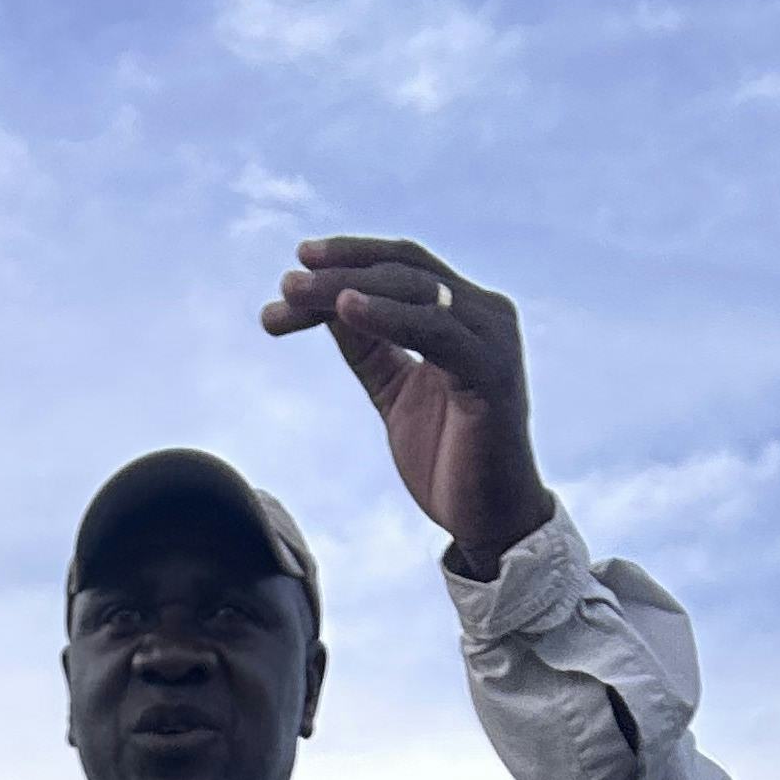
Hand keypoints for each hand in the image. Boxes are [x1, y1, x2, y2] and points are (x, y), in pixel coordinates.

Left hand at [261, 237, 555, 579]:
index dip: (350, 257)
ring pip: (415, 290)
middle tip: (286, 282)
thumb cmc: (448, 460)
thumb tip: (325, 305)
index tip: (296, 264)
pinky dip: (388, 316)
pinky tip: (346, 310)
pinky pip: (434, 331)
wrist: (491, 522)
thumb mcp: (394, 392)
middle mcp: (484, 314)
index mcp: (463, 314)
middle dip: (339, 270)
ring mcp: (492, 339)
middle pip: (403, 269)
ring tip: (298, 292)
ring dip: (349, 287)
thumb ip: (368, 348)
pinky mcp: (493, 372)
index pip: (401, 266)